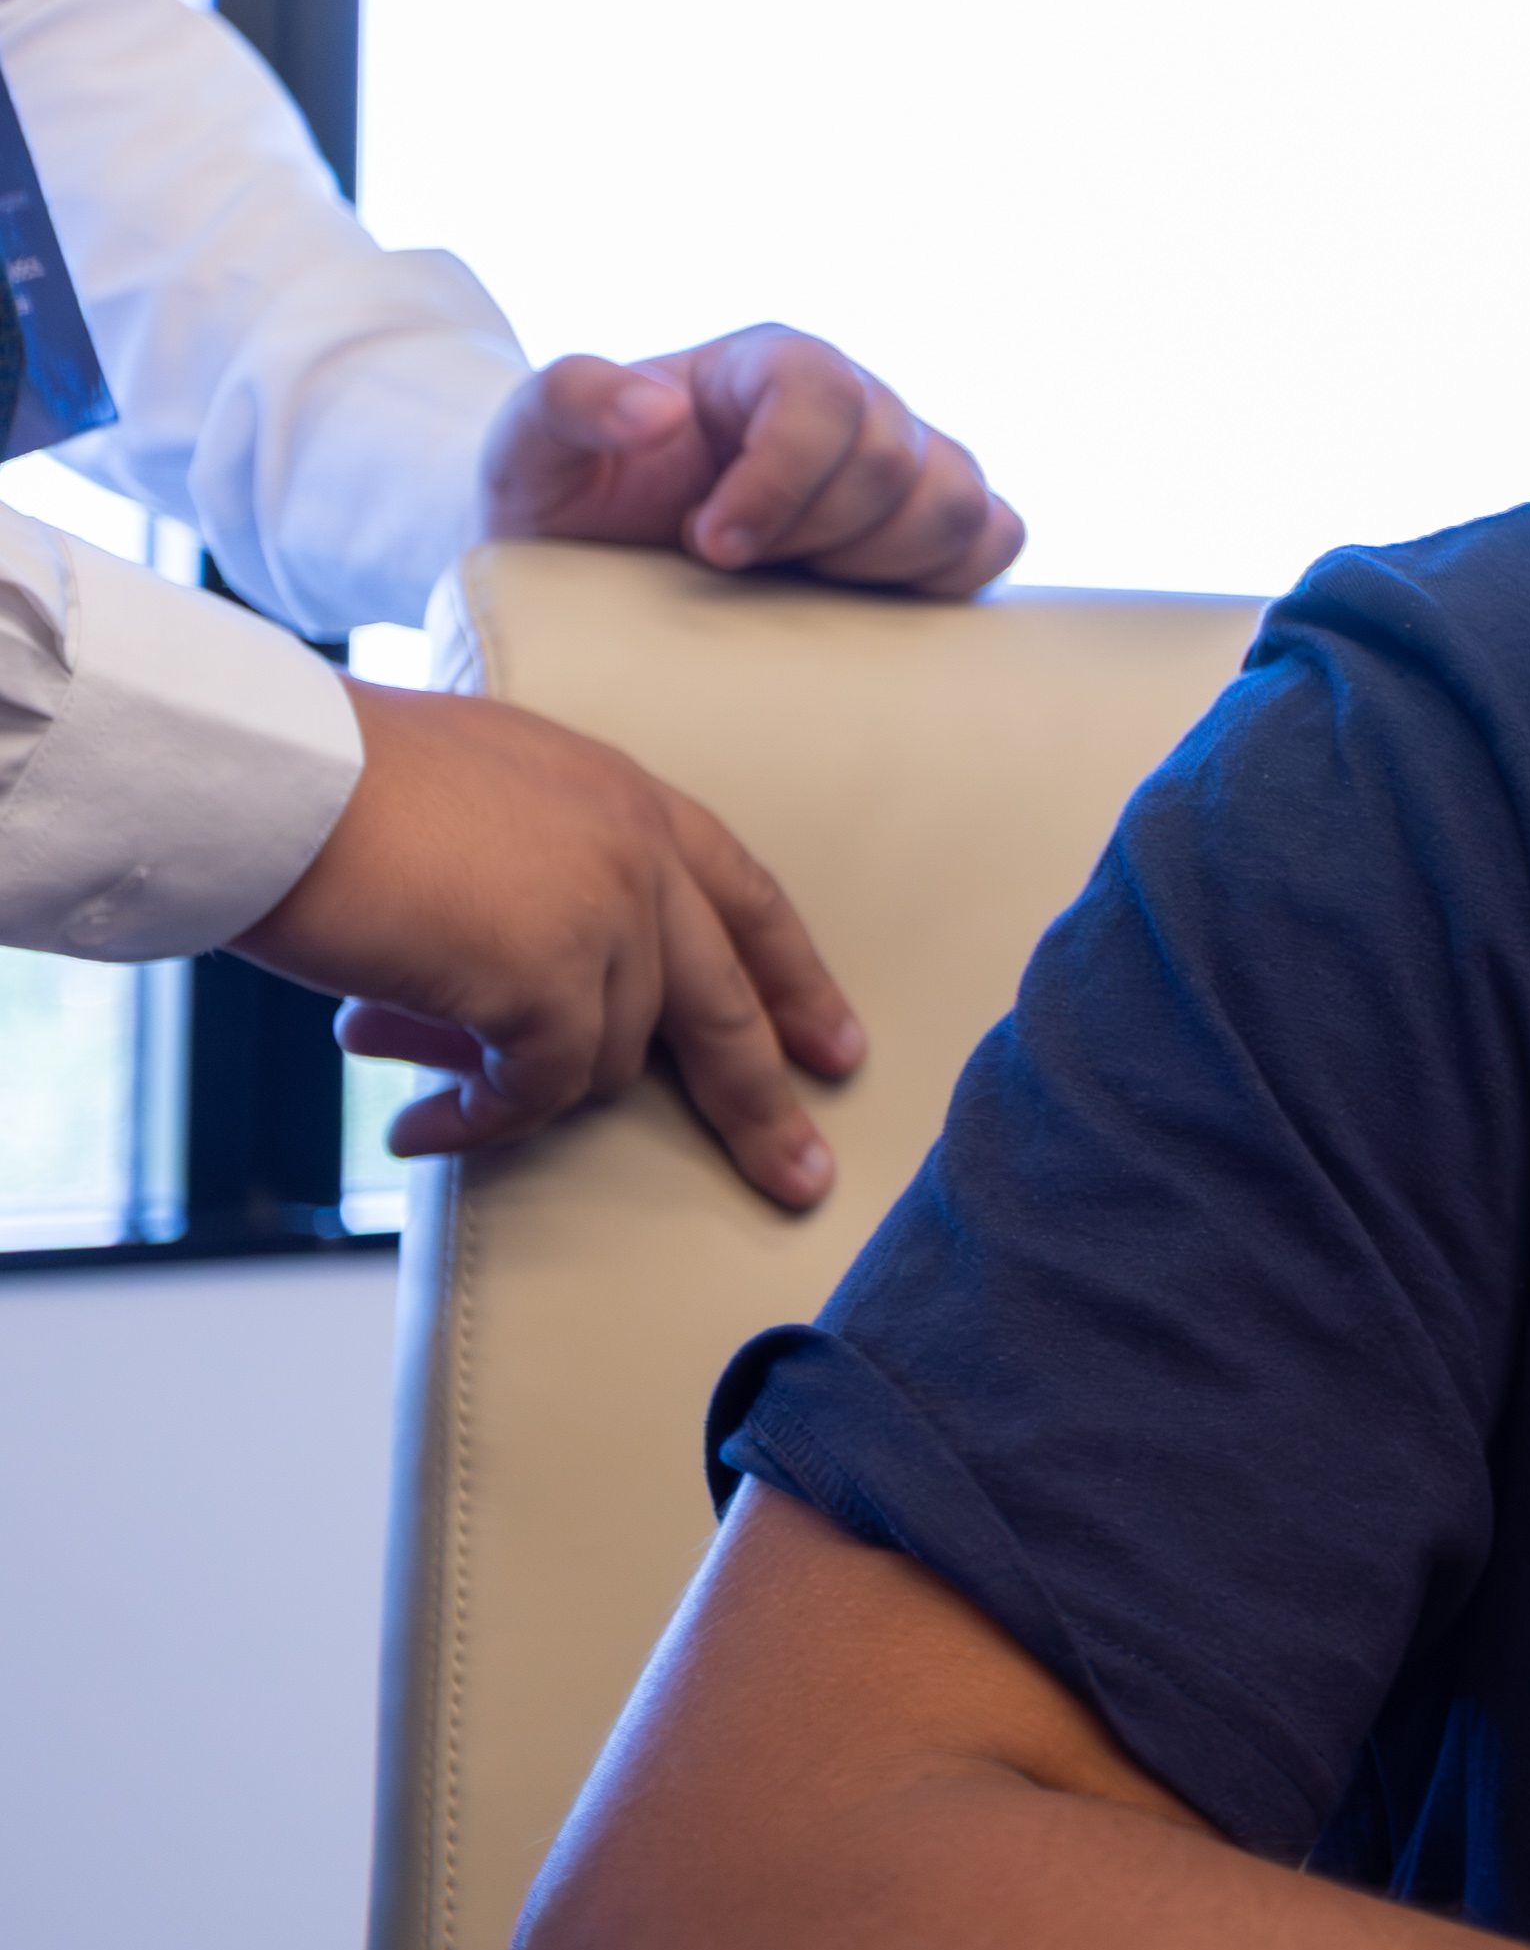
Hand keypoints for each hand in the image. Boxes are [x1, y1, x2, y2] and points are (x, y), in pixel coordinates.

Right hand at [237, 685, 861, 1209]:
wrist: (275, 773)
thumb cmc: (340, 779)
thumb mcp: (483, 795)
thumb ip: (539, 869)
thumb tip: (520, 987)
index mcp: (631, 801)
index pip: (744, 899)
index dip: (792, 978)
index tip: (834, 1046)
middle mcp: (640, 857)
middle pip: (730, 1003)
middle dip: (765, 1102)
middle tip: (802, 1176)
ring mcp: (606, 921)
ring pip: (608, 1058)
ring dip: (522, 1092)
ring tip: (433, 1093)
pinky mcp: (549, 985)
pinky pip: (535, 1091)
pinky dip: (478, 1123)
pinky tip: (420, 1132)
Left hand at [482, 333, 1019, 596]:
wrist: (598, 565)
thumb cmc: (570, 499)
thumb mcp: (530, 442)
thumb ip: (571, 398)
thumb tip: (661, 410)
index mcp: (769, 364)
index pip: (825, 394)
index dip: (780, 478)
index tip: (709, 544)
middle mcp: (854, 401)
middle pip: (893, 460)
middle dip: (811, 533)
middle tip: (734, 565)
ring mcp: (905, 462)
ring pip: (959, 504)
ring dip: (876, 562)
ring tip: (795, 581)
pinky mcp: (933, 524)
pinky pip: (996, 537)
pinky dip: (947, 572)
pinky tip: (861, 593)